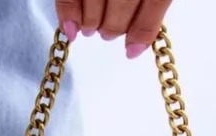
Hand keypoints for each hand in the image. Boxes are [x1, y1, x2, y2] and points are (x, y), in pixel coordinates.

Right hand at [55, 1, 173, 57]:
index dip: (144, 28)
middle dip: (114, 26)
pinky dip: (67, 14)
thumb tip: (134, 49)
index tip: (132, 51)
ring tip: (90, 28)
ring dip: (91, 23)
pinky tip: (71, 31)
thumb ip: (149, 9)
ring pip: (95, 1)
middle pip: (122, 2)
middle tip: (108, 33)